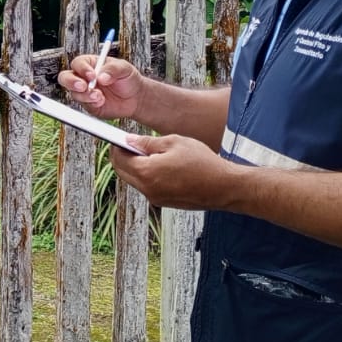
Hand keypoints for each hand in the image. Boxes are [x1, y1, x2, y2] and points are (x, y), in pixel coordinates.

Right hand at [57, 55, 143, 120]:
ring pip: (74, 93)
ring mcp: (85, 92)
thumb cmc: (128, 79)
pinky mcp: (88, 105)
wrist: (135, 98)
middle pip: (66, 77)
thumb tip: (101, 76)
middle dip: (72, 82)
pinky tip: (101, 102)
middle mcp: (84, 78)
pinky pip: (83, 105)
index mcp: (90, 64)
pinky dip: (91, 104)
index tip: (92, 75)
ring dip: (85, 95)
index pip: (78, 64)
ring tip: (100, 96)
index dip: (82, 69)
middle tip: (84, 86)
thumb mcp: (124, 68)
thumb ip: (112, 69)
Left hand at [109, 134, 236, 210]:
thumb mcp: (174, 142)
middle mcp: (147, 189)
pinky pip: (147, 187)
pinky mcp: (164, 202)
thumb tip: (129, 141)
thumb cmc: (204, 163)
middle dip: (122, 158)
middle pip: (122, 172)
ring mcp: (155, 198)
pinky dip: (147, 176)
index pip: (119, 159)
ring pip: (134, 180)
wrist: (224, 187)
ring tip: (151, 153)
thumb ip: (148, 142)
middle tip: (132, 145)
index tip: (119, 139)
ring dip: (136, 167)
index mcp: (147, 172)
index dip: (117, 147)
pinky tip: (161, 166)